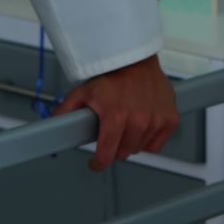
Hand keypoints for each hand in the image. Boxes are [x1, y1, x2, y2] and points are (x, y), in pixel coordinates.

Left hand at [53, 54, 177, 170]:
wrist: (137, 60)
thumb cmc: (113, 75)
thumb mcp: (84, 92)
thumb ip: (67, 111)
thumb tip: (53, 126)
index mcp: (116, 116)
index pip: (106, 154)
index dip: (98, 163)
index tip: (96, 163)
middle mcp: (138, 120)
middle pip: (123, 153)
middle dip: (115, 148)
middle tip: (111, 136)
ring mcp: (156, 120)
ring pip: (140, 148)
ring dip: (132, 142)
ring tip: (127, 127)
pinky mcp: (170, 119)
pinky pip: (157, 144)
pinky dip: (149, 140)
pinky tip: (143, 128)